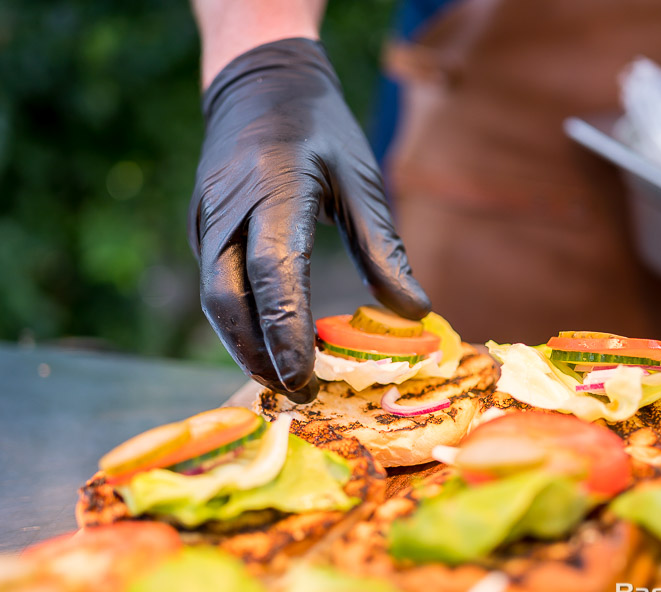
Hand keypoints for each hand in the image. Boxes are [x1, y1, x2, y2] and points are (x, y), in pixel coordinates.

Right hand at [189, 38, 429, 402]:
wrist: (258, 81)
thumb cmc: (320, 129)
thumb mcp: (361, 178)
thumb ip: (382, 247)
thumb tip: (413, 312)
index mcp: (273, 189)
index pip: (275, 274)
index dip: (286, 333)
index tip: (306, 380)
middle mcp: (227, 208)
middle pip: (227, 300)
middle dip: (258, 355)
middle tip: (295, 394)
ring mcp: (205, 218)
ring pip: (215, 299)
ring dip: (244, 346)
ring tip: (284, 380)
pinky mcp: (201, 227)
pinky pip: (216, 285)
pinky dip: (240, 322)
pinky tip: (268, 344)